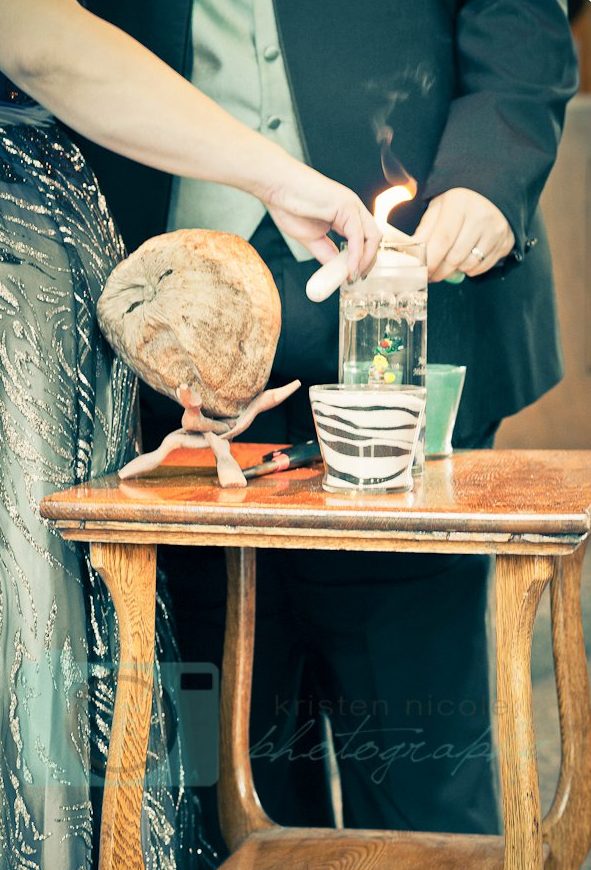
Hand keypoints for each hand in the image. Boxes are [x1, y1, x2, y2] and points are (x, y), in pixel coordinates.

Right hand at [262, 163, 380, 279]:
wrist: (276, 187)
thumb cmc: (288, 205)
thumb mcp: (311, 238)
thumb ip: (326, 252)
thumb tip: (337, 268)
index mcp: (345, 215)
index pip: (365, 239)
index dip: (362, 259)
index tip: (352, 275)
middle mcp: (352, 209)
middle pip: (373, 238)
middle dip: (368, 261)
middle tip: (356, 278)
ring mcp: (352, 205)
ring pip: (371, 236)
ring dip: (365, 260)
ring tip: (352, 275)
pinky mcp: (346, 205)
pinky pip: (358, 235)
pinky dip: (356, 255)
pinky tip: (348, 268)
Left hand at [412, 188, 514, 281]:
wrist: (491, 194)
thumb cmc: (458, 204)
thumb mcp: (438, 208)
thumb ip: (424, 230)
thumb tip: (411, 253)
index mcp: (459, 203)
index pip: (443, 239)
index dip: (431, 260)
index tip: (422, 271)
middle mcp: (481, 215)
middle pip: (455, 256)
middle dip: (439, 271)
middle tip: (431, 274)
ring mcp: (496, 229)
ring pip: (469, 265)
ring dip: (454, 271)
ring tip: (447, 264)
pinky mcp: (506, 241)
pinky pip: (483, 267)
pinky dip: (470, 269)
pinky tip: (465, 260)